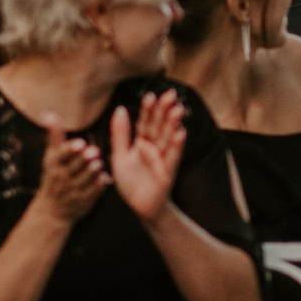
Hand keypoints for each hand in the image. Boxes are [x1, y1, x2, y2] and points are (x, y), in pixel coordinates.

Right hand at [33, 123, 110, 224]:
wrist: (52, 209)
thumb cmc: (54, 175)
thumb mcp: (52, 156)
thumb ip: (55, 135)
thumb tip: (48, 113)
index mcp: (54, 164)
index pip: (61, 155)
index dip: (70, 149)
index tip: (80, 143)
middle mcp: (62, 177)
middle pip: (74, 166)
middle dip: (83, 159)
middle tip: (94, 151)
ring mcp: (72, 190)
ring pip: (84, 180)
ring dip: (92, 172)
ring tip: (99, 163)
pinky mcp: (83, 201)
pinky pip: (92, 193)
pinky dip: (98, 185)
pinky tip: (105, 178)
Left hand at [107, 92, 185, 221]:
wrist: (140, 206)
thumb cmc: (130, 182)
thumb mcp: (119, 156)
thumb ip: (120, 134)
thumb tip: (120, 108)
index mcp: (142, 142)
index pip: (145, 122)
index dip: (148, 110)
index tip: (151, 95)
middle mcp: (154, 147)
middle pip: (160, 126)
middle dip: (165, 111)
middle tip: (171, 94)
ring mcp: (163, 158)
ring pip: (168, 138)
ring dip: (173, 124)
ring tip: (177, 109)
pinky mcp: (168, 171)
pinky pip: (173, 157)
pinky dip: (177, 146)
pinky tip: (181, 133)